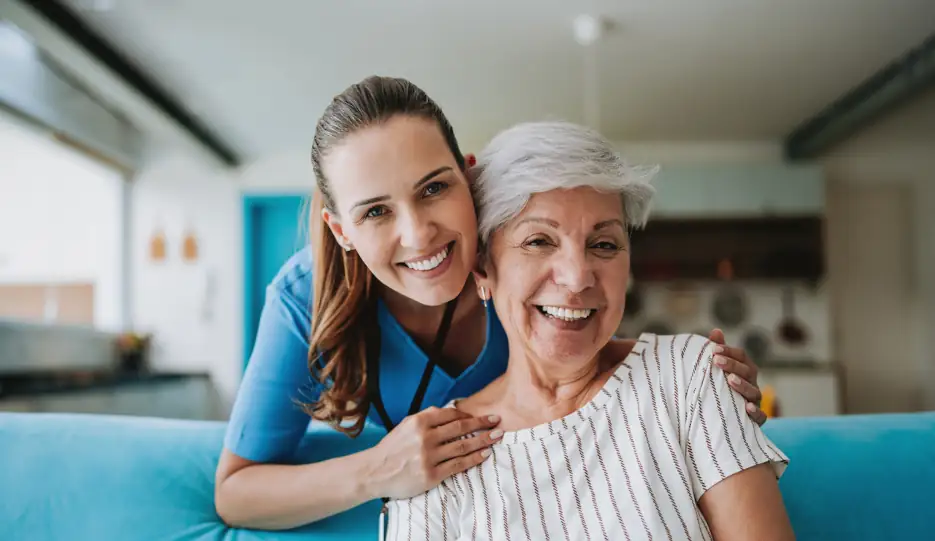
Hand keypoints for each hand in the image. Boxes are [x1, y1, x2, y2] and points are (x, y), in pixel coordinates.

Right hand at [367, 406, 501, 499]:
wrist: (375, 472)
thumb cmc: (391, 448)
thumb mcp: (405, 425)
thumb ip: (426, 417)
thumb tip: (450, 411)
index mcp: (419, 422)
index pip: (451, 415)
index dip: (469, 415)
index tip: (482, 416)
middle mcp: (425, 437)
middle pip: (461, 428)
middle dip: (482, 424)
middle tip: (497, 422)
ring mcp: (429, 457)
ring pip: (463, 446)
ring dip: (483, 441)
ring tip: (496, 437)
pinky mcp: (431, 475)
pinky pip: (458, 465)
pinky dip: (473, 459)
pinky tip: (484, 455)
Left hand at [707, 329, 766, 425]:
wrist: (726, 417)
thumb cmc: (723, 388)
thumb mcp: (719, 369)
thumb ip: (719, 350)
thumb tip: (716, 331)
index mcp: (745, 370)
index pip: (741, 356)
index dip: (729, 351)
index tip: (713, 349)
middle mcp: (752, 383)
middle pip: (747, 371)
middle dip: (732, 365)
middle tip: (716, 360)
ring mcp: (755, 401)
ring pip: (754, 392)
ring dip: (743, 385)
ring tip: (730, 380)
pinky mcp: (756, 419)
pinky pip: (760, 416)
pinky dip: (756, 412)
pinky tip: (747, 408)